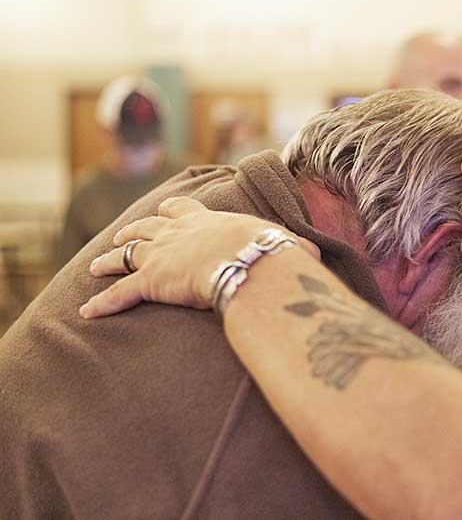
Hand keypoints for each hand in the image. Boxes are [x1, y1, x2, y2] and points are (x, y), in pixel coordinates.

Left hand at [79, 196, 319, 318]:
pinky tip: (87, 312)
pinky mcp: (150, 281)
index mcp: (206, 221)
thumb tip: (315, 256)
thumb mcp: (282, 242)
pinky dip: (103, 303)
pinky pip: (120, 294)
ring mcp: (161, 255)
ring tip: (98, 264)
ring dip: (111, 259)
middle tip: (123, 235)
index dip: (172, 212)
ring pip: (126, 255)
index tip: (165, 211)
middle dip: (134, 231)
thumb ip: (293, 248)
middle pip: (147, 226)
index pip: (182, 210)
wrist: (247, 260)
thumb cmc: (267, 250)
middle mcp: (177, 232)